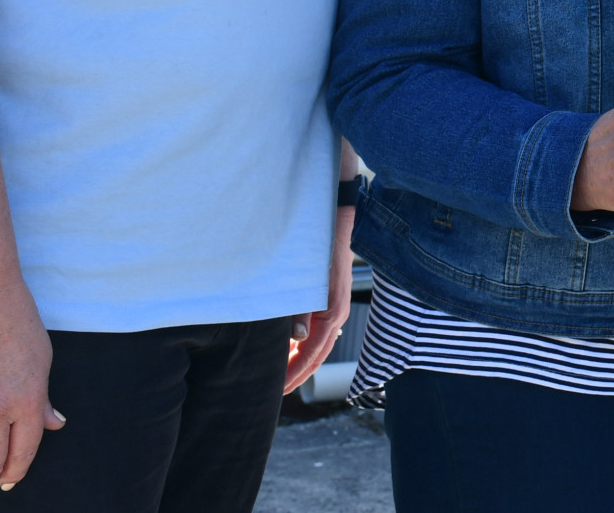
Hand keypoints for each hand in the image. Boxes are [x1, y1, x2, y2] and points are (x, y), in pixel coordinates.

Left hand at [284, 206, 356, 394]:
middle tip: (276, 392)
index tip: (277, 391)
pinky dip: (305, 345)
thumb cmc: (319, 247)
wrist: (337, 220)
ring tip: (281, 374)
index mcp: (332, 312)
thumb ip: (301, 309)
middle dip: (298, 374)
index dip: (294, 374)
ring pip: (319, 344)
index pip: (312, 354)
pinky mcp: (331, 299)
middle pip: (318, 355)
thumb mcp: (307, 279)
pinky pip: (320, 331)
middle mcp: (337, 313)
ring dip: (301, 360)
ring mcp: (336, 307)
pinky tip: (290, 346)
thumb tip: (298, 338)